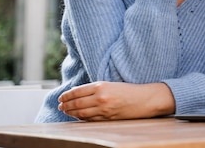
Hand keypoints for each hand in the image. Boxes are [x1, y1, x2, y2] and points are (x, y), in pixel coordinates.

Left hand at [57, 81, 175, 120]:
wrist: (144, 99)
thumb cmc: (129, 90)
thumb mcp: (111, 84)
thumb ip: (96, 88)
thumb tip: (78, 93)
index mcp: (101, 86)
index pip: (77, 91)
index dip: (67, 95)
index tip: (61, 97)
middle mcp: (101, 97)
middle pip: (77, 103)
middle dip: (66, 105)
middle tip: (60, 106)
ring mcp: (103, 109)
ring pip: (81, 113)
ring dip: (71, 112)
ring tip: (65, 111)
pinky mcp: (107, 118)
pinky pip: (90, 120)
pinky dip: (81, 118)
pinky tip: (78, 117)